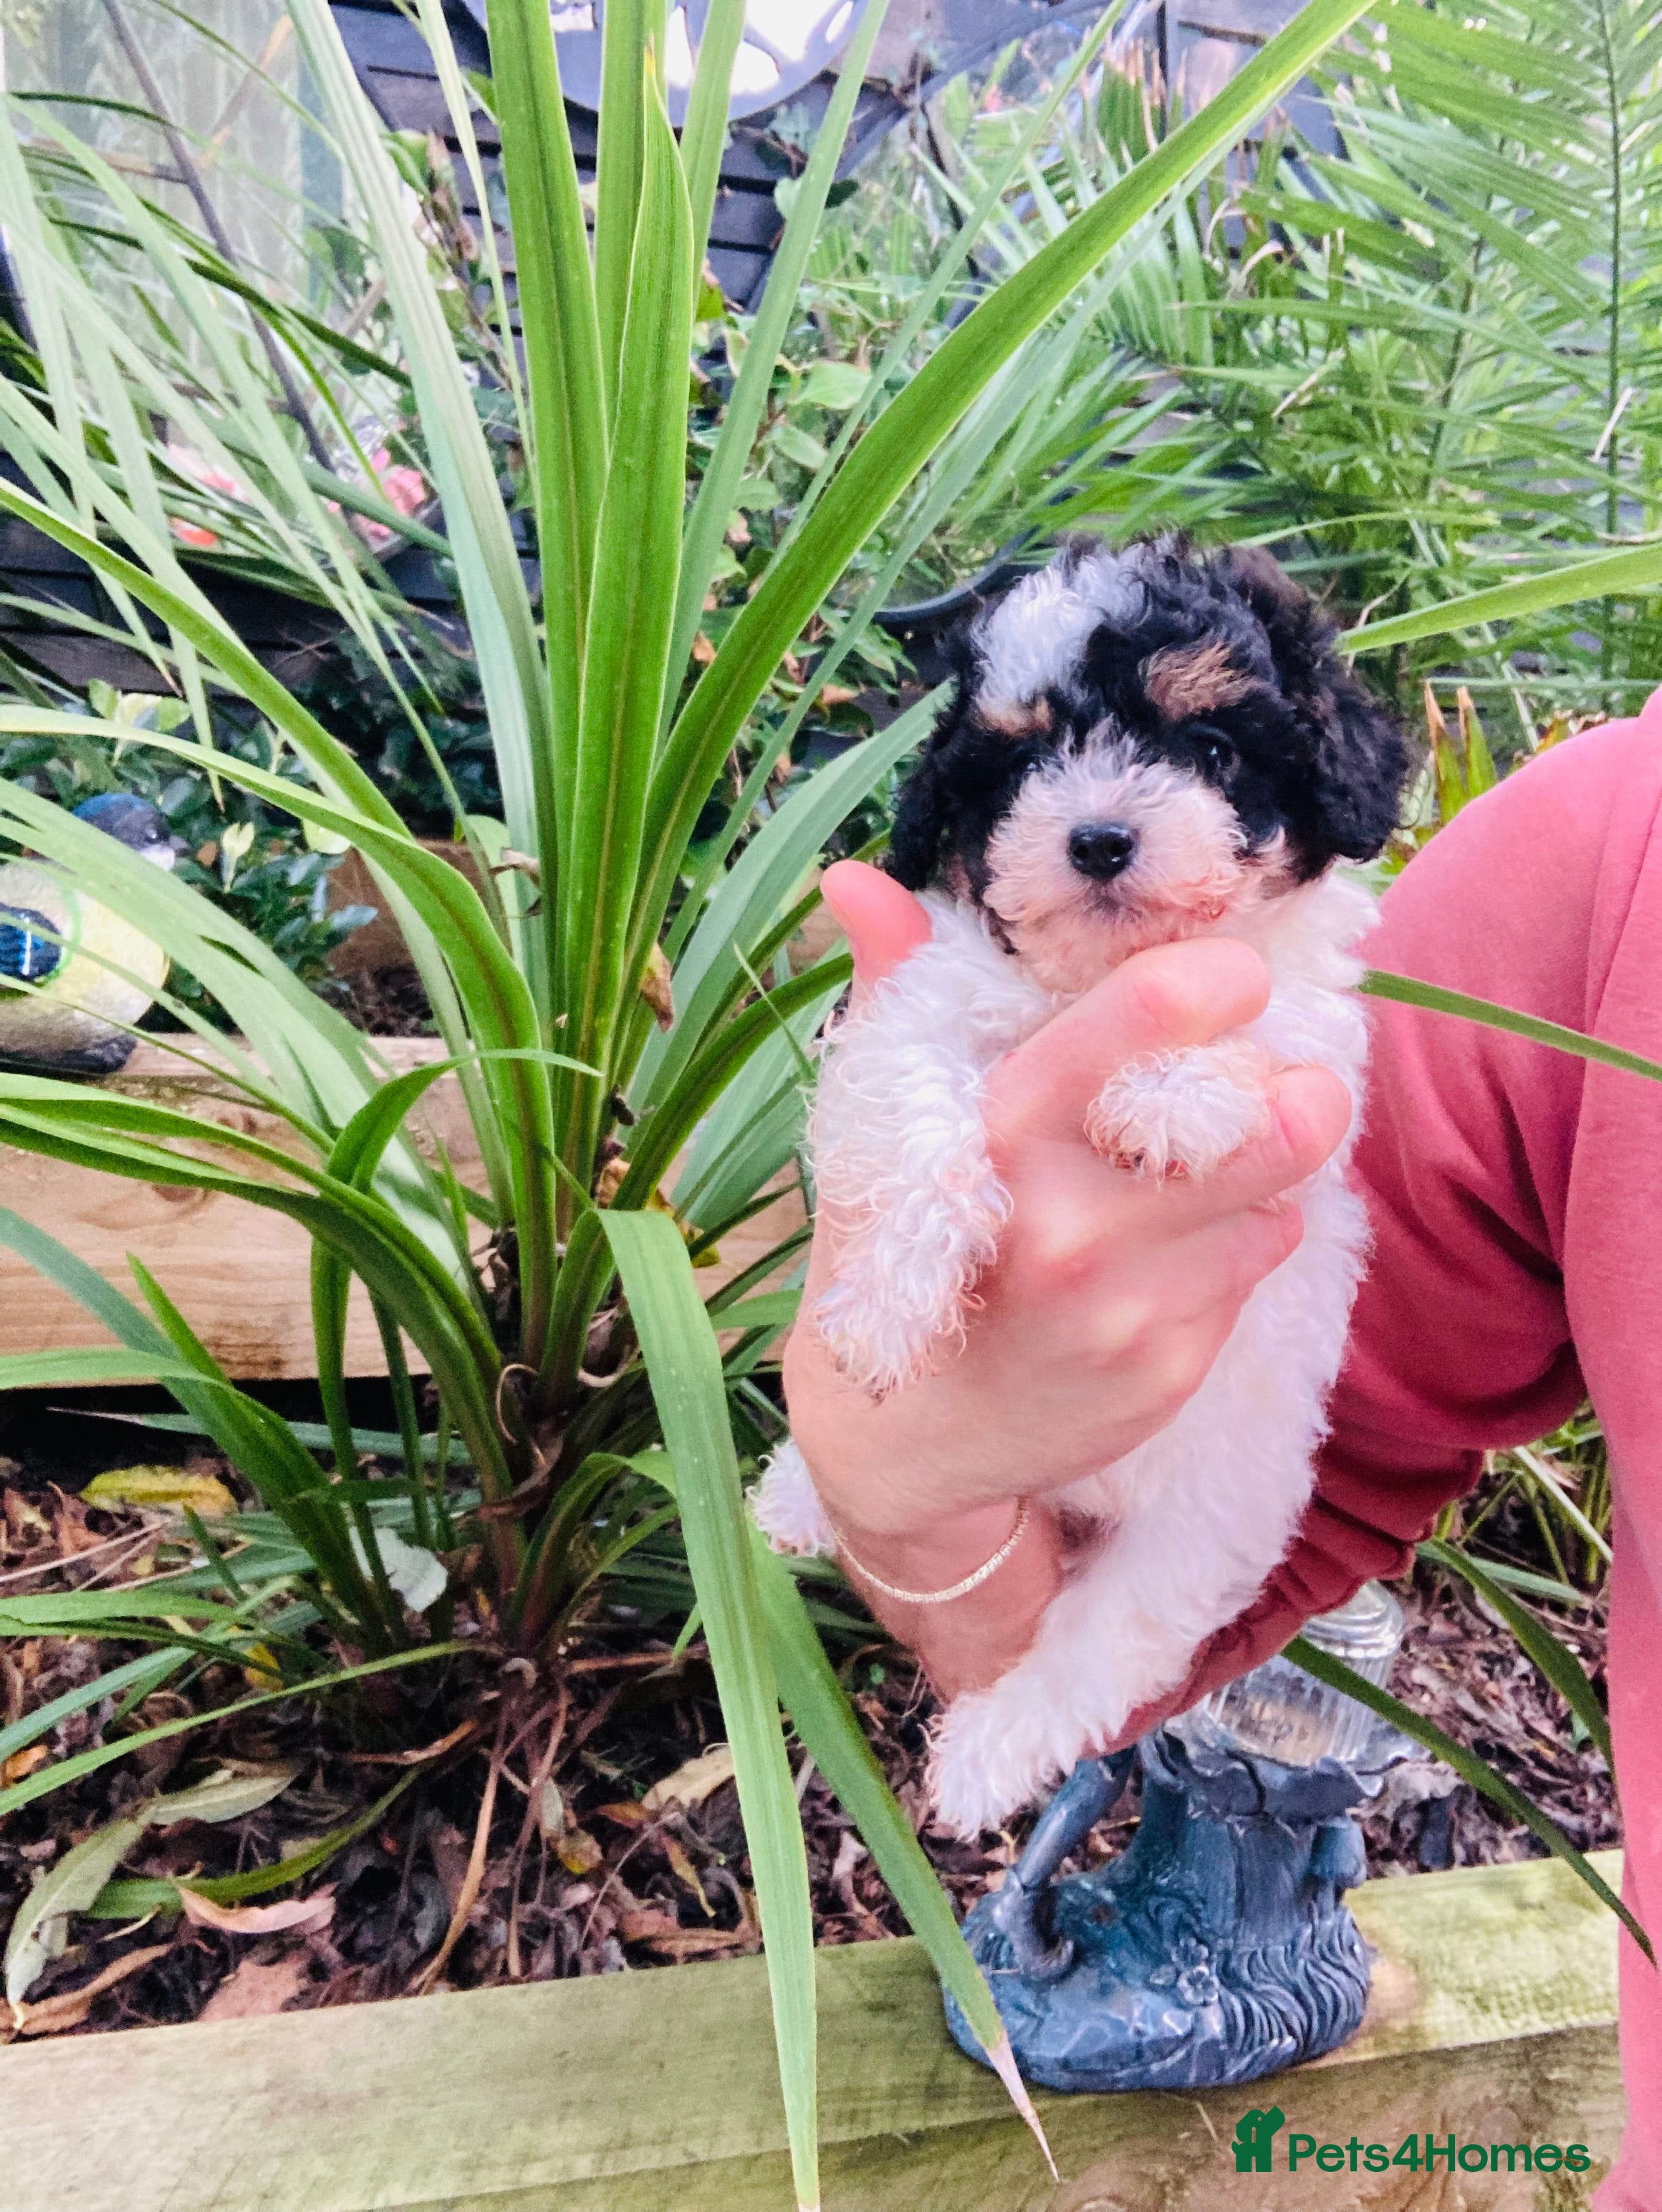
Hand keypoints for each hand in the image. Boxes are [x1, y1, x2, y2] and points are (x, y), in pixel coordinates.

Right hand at [780, 859, 1351, 1695]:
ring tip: (1217, 1166)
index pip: (1131, 1029)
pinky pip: (1252, 1274)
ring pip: (1273, 1201)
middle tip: (1294, 1078)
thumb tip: (855, 877)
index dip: (1209, 986)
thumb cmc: (896, 1252)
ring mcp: (1126, 1311)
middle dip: (1300, 1094)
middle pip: (1260, 1131)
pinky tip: (1177, 1250)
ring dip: (1266, 1174)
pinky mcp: (1169, 1371)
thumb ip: (896, 993)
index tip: (1239, 976)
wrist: (906, 1441)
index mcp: (997, 1141)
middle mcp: (1068, 1228)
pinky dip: (1238, 1246)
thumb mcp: (881, 1125)